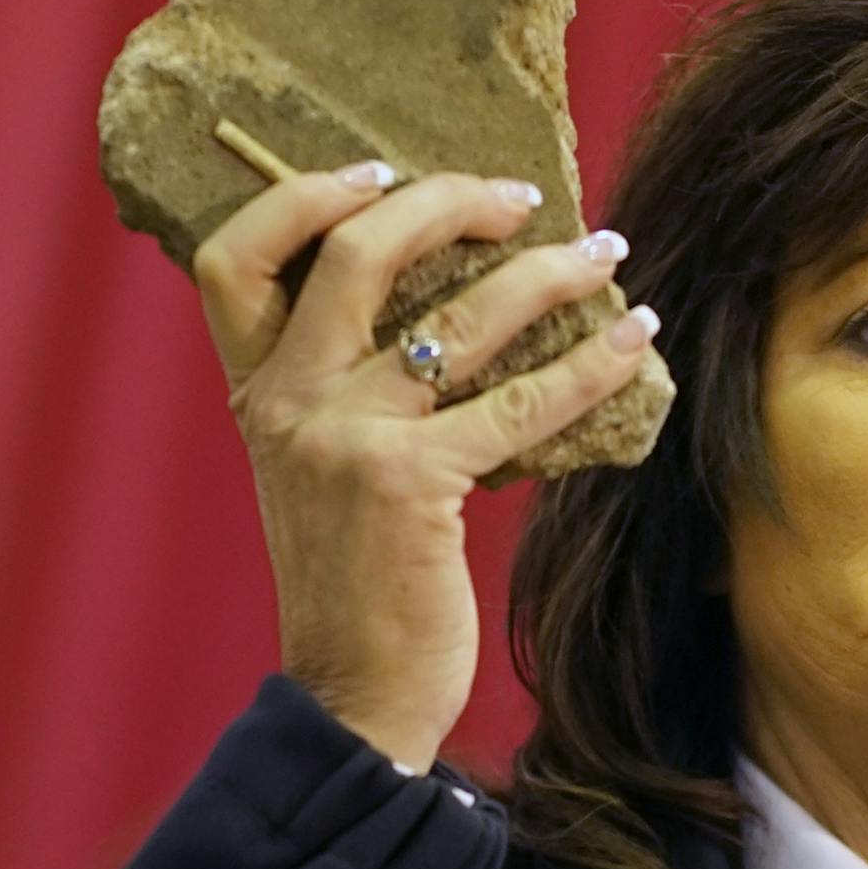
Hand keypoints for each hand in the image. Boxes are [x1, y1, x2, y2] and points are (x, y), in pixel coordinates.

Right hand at [192, 165, 656, 773]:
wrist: (352, 695)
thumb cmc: (355, 584)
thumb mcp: (321, 474)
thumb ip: (346, 396)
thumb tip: (445, 309)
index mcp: (256, 395)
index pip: (236, 260)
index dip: (304, 197)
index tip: (381, 172)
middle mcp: (287, 403)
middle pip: (356, 250)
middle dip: (449, 202)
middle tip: (521, 197)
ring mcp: (346, 439)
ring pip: (455, 314)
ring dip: (546, 271)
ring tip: (603, 253)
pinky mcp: (413, 484)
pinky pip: (519, 400)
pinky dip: (587, 363)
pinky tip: (631, 341)